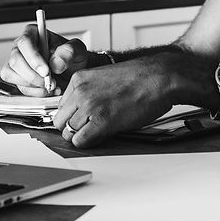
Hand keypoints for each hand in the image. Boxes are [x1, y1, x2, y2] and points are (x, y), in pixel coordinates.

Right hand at [0, 24, 89, 95]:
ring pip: (12, 74)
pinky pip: (18, 87)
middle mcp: (22, 48)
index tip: (46, 71)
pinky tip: (47, 90)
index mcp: (34, 34)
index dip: (33, 58)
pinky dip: (34, 92)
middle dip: (34, 75)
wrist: (73, 71)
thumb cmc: (71, 57)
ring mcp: (18, 64)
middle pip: (15, 60)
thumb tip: (54, 63)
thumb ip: (69, 52)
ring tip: (52, 86)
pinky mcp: (18, 78)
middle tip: (51, 82)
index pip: (25, 42)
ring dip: (33, 85)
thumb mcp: (77, 50)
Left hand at [52, 54, 180, 146]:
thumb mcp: (104, 78)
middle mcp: (80, 92)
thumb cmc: (140, 78)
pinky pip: (81, 141)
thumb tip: (80, 112)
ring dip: (82, 136)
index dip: (73, 116)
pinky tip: (102, 136)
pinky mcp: (102, 121)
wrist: (159, 78)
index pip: (61, 106)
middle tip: (89, 129)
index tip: (83, 119)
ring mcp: (90, 106)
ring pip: (69, 133)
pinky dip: (89, 143)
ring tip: (99, 131)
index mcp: (79, 79)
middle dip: (72, 128)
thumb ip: (88, 92)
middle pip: (60, 121)